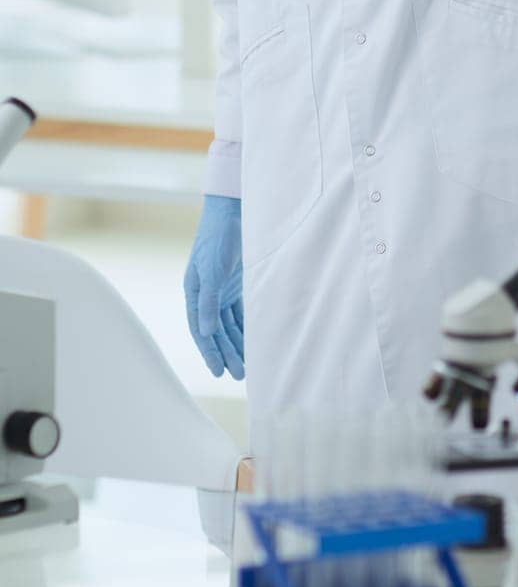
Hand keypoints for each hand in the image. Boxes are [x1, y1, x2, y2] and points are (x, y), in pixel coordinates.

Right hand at [184, 193, 245, 379]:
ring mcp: (222, 289)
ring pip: (229, 324)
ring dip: (237, 344)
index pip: (200, 329)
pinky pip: (240, 311)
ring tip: (246, 365)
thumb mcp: (211, 269)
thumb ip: (208, 301)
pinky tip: (254, 341)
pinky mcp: (236, 284)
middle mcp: (206, 294)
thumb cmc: (218, 237)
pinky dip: (246, 326)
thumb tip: (204, 332)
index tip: (218, 372)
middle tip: (239, 375)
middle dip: (226, 352)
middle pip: (216, 331)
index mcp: (194, 292)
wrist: (233, 211)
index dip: (209, 351)